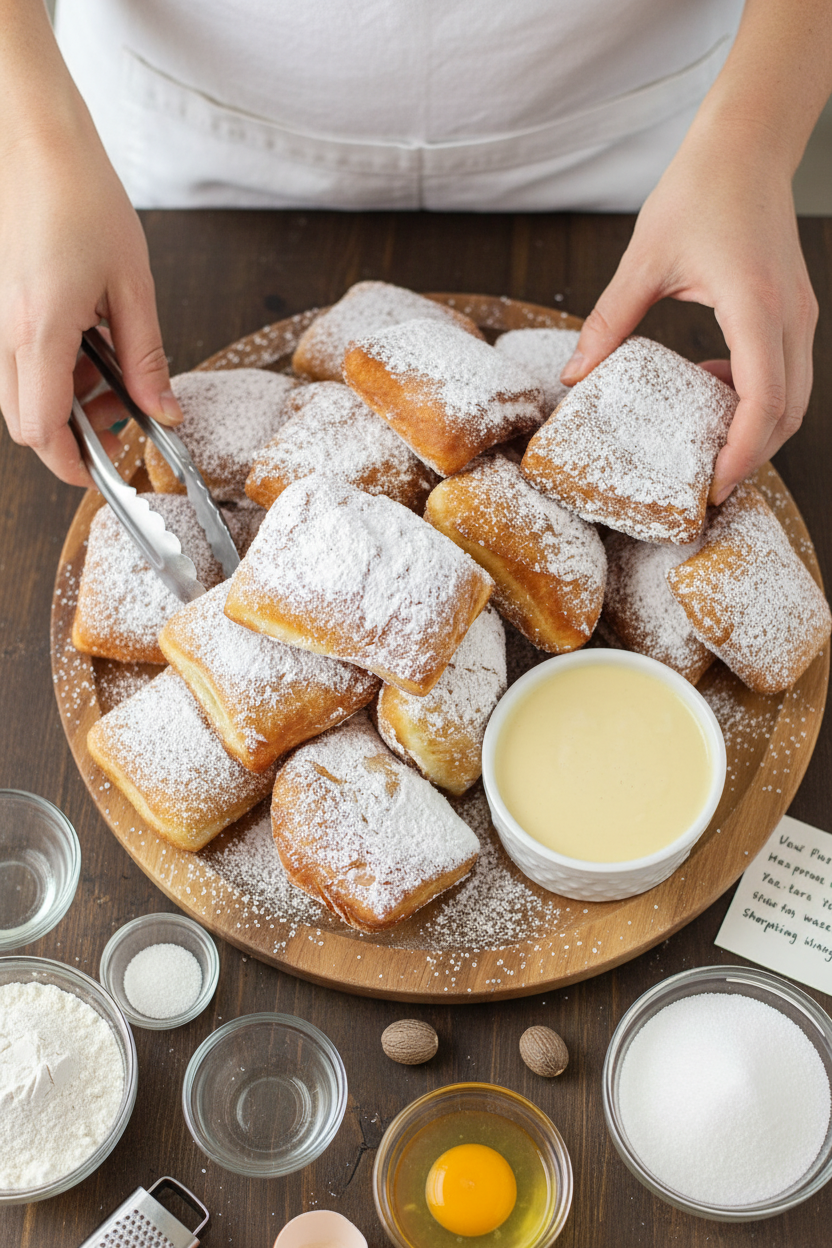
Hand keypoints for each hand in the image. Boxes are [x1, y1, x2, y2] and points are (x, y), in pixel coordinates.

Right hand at [0, 125, 181, 487]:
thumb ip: (146, 358)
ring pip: (19, 394)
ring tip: (114, 371)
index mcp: (38, 329)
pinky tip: (89, 344)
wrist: (35, 139)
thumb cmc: (83, 196)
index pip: (41, 430)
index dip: (71, 464)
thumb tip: (163, 412)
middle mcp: (3, 330)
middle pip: (25, 422)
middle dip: (73, 435)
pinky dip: (52, 371)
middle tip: (122, 416)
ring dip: (65, 401)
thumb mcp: (133, 285)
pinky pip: (17, 361)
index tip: (104, 473)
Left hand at [560, 123, 817, 503]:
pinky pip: (787, 372)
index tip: (710, 489)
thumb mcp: (643, 260)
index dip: (740, 455)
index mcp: (756, 308)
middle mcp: (789, 317)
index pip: (762, 404)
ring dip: (756, 429)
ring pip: (794, 397)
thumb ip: (608, 322)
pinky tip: (712, 387)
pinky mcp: (794, 309)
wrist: (747, 143)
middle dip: (750, 457)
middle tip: (705, 488)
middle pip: (787, 414)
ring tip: (707, 447)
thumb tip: (574, 375)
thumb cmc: (699, 189)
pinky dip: (758, 397)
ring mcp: (799, 313)